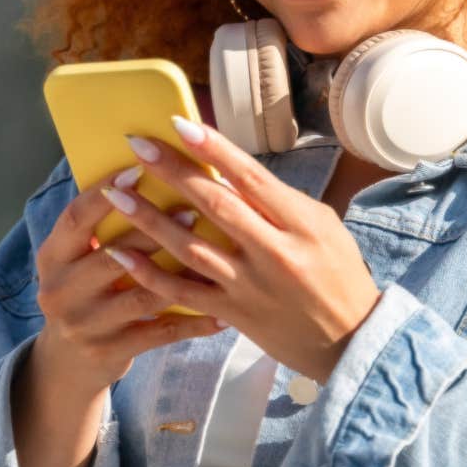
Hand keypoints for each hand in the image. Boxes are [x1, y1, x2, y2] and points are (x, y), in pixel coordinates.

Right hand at [26, 168, 228, 395]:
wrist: (67, 360)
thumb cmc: (85, 291)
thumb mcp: (77, 260)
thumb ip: (103, 229)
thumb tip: (150, 175)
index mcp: (51, 258)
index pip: (75, 219)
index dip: (104, 193)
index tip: (138, 169)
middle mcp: (60, 291)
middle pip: (111, 258)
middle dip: (153, 232)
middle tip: (193, 209)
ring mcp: (83, 325)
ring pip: (140, 297)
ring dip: (179, 275)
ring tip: (214, 255)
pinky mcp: (109, 352)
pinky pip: (159, 333)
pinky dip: (193, 322)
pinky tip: (222, 312)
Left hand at [99, 116, 381, 383]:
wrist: (351, 342)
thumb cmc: (338, 274)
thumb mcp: (324, 226)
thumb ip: (278, 201)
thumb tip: (228, 170)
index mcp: (302, 224)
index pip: (251, 177)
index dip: (214, 149)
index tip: (180, 124)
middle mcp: (275, 253)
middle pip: (215, 205)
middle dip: (172, 172)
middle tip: (137, 145)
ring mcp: (251, 287)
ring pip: (190, 248)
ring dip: (149, 219)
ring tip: (115, 195)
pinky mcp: (234, 315)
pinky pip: (183, 293)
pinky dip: (149, 274)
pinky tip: (120, 253)